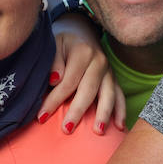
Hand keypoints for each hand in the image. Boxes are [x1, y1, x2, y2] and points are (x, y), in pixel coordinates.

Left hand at [42, 15, 125, 134]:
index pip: (68, 81)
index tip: (41, 117)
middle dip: (77, 111)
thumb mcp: (54, 44)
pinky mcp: (113, 79)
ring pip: (108, 95)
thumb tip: (55, 79)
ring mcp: (109, 71)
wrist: (80, 32)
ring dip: (103, 114)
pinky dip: (121, 111)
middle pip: (88, 90)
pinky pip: (120, 96)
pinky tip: (120, 126)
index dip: (54, 100)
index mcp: (83, 52)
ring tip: (98, 131)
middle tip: (66, 129)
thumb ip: (54, 61)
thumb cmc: (62, 42)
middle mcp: (99, 61)